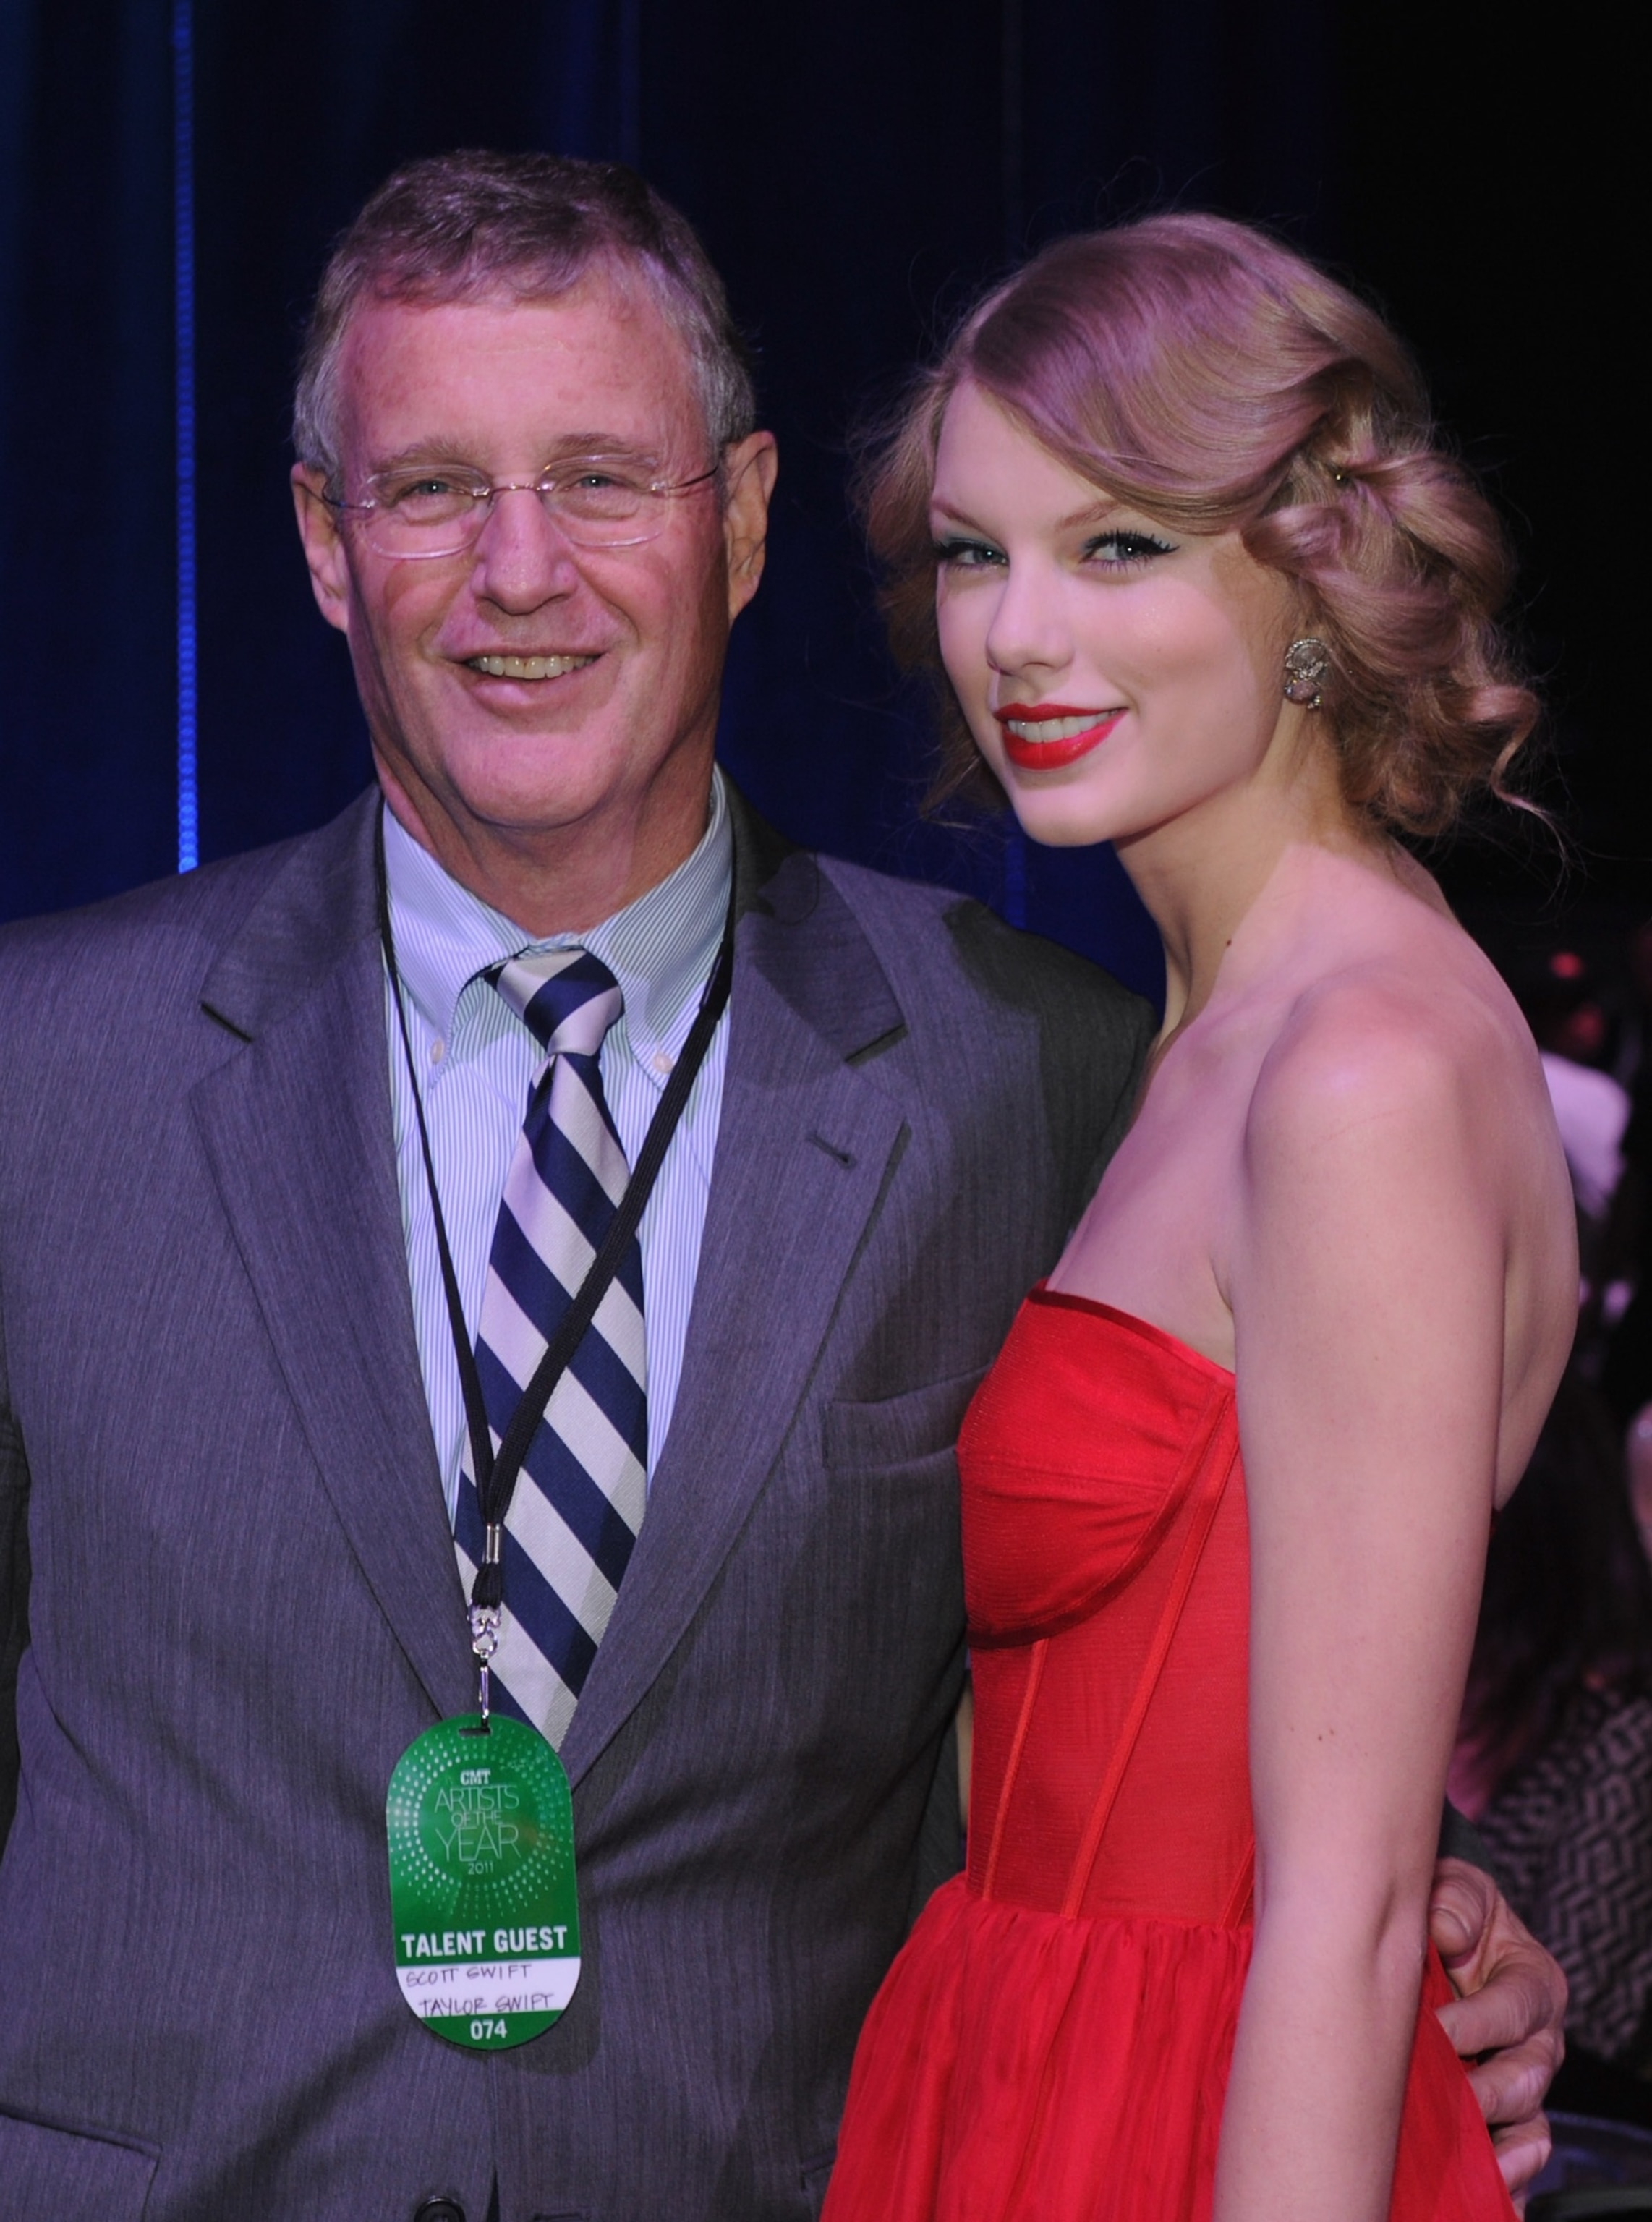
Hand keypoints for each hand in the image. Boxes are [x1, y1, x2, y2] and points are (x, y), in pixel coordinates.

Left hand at [1430, 1857, 1565, 2205]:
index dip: (1478, 2022)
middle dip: (1484, 2090)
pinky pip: (1518, 2159)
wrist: (1438, 1937)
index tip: (1436, 2032)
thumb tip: (1445, 1934)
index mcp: (1534, 1983)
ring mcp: (1526, 2084)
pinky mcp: (1508, 2119)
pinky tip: (1481, 2194)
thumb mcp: (1454, 1890)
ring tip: (1463, 2154)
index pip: (1515, 2008)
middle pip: (1526, 2076)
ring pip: (1527, 2124)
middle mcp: (1539, 2040)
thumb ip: (1455, 1903)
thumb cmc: (1447, 1911)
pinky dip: (1504, 2181)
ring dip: (1496, 2143)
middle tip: (1444, 2097)